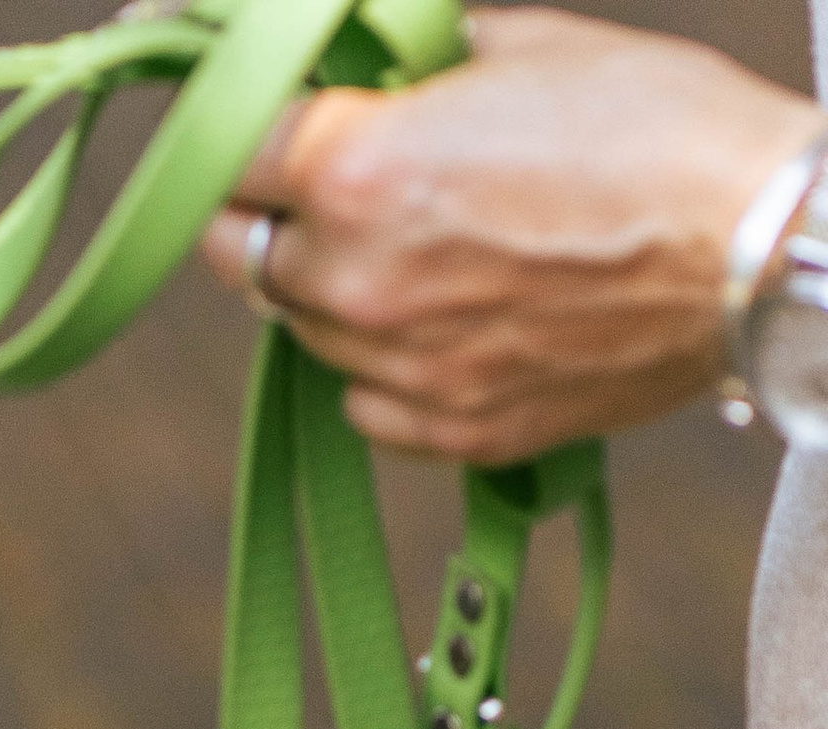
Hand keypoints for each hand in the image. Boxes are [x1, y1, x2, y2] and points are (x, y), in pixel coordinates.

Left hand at [198, 9, 819, 462]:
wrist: (754, 246)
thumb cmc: (657, 129)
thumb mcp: (523, 44)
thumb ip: (418, 58)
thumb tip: (374, 53)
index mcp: (357, 171)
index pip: (228, 158)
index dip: (241, 136)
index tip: (258, 130)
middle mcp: (356, 281)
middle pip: (243, 256)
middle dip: (268, 215)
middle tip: (319, 188)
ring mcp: (398, 368)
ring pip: (304, 331)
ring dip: (330, 289)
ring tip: (411, 246)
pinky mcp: (447, 430)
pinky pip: (362, 402)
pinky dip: (378, 363)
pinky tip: (438, 318)